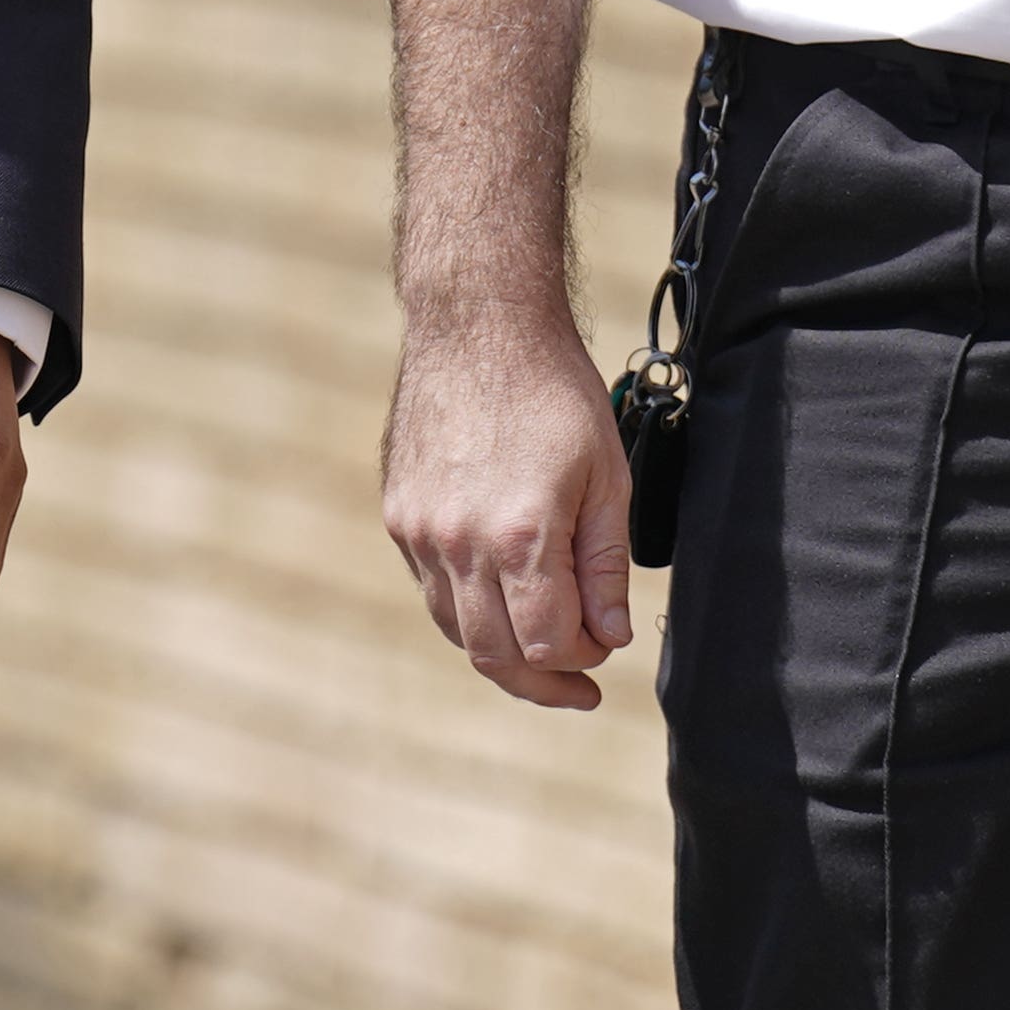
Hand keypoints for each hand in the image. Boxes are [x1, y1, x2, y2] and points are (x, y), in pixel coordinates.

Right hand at [382, 307, 631, 709]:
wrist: (477, 324)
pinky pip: (433, 589)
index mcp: (520, 535)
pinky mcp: (398, 515)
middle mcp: (459, 542)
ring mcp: (419, 531)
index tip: (607, 642)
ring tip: (543, 643)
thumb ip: (606, 566)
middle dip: (544, 681)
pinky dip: (470, 608)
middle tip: (581, 685)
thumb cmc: (555, 392)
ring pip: (458, 631)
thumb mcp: (607, 476)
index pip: (548, 644)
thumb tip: (610, 636)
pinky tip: (503, 593)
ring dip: (504, 650)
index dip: (584, 658)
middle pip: (496, 656)